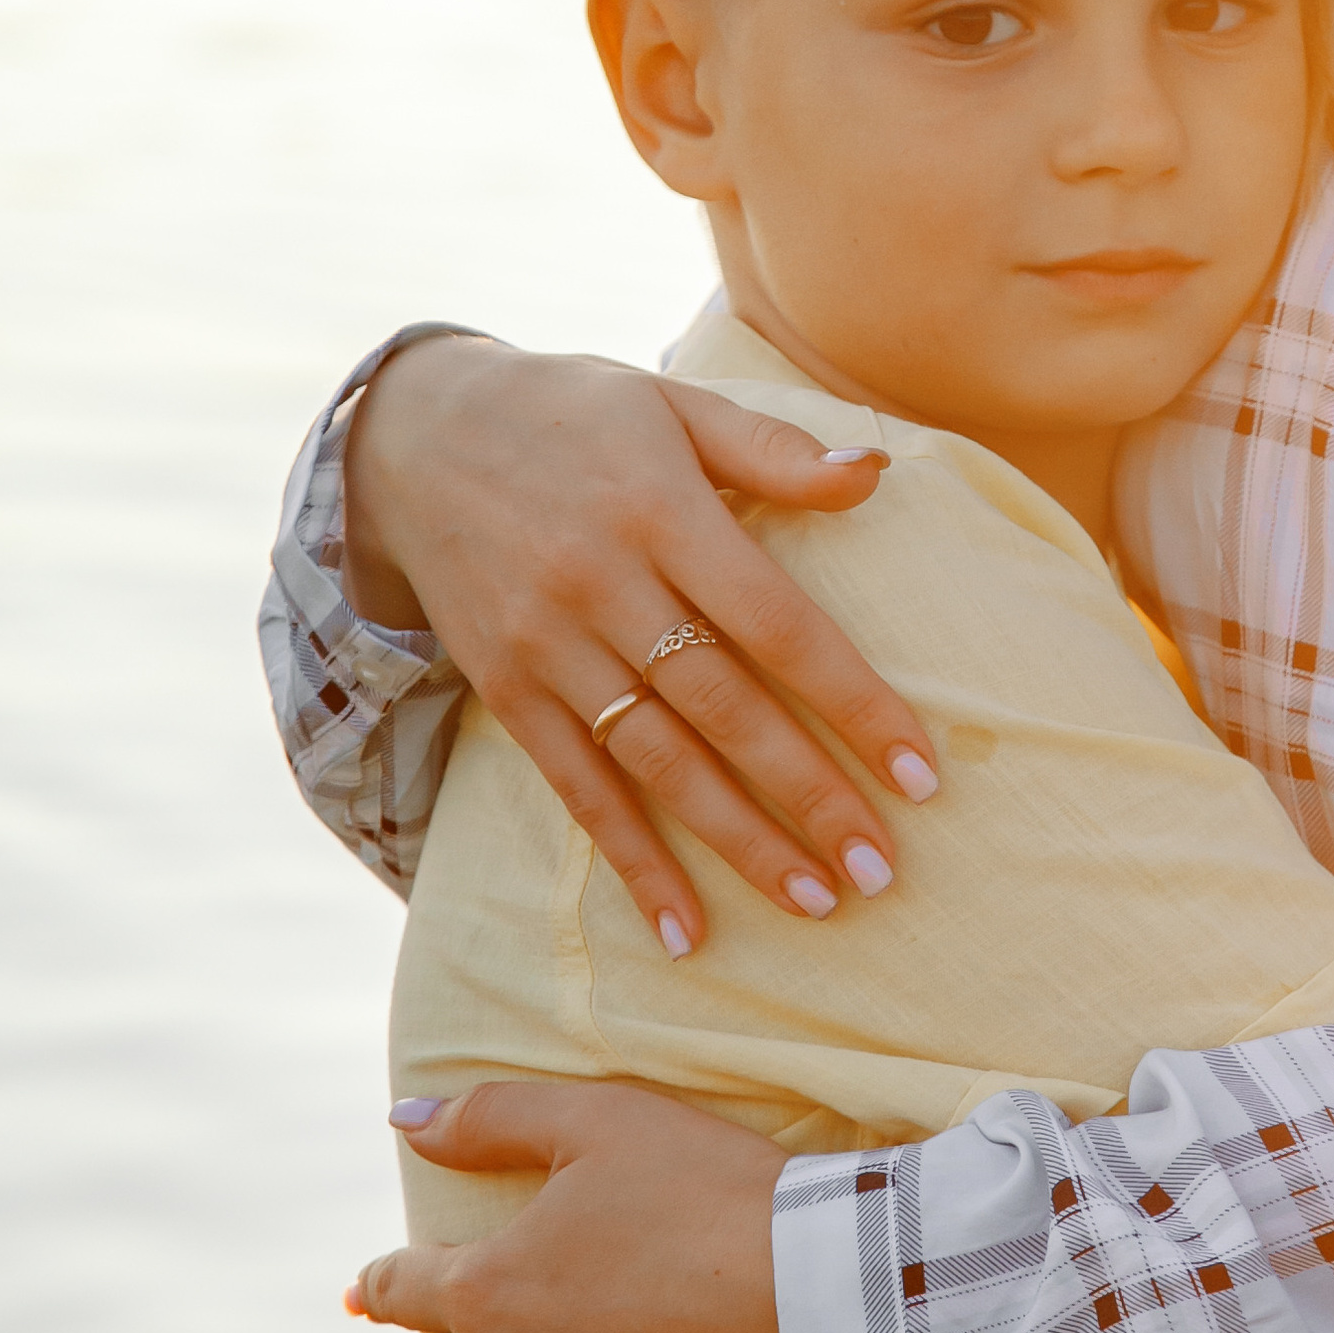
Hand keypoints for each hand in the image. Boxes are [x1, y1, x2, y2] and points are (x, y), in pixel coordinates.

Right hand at [344, 336, 938, 946]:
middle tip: (880, 868)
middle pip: (724, 707)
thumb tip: (876, 472)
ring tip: (813, 900)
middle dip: (808, 793)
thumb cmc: (572, 414)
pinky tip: (684, 928)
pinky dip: (632, 860)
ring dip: (738, 839)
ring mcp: (549, 646)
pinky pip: (577, 788)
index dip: (853, 702)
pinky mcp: (506, 690)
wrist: (413, 436)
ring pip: (657, 760)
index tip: (920, 773)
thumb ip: (773, 449)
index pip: (778, 624)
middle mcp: (605, 586)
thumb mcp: (670, 404)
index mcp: (662, 512)